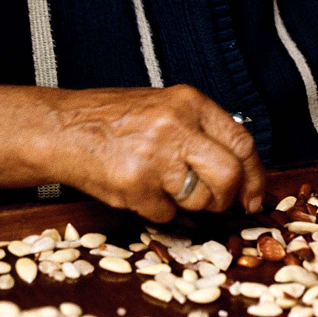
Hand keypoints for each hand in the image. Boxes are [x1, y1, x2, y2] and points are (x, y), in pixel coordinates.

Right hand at [48, 83, 265, 222]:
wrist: (62, 128)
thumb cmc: (114, 120)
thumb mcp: (165, 108)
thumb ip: (200, 132)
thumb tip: (240, 171)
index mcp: (190, 102)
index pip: (242, 142)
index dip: (255, 176)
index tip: (255, 197)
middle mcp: (177, 126)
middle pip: (229, 176)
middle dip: (226, 199)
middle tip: (215, 203)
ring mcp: (156, 156)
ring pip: (200, 200)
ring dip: (187, 205)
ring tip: (161, 185)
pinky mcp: (135, 185)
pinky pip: (166, 214)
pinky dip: (157, 210)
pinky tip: (137, 189)